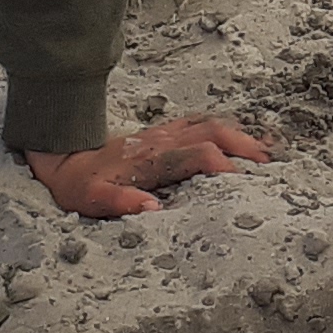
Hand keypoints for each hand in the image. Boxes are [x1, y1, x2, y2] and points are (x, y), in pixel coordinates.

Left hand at [26, 113, 271, 217]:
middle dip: (243, 145)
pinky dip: (226, 129)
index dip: (223, 166)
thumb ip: (120, 203)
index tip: (244, 183)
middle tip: (269, 165)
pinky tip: (240, 139)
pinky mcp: (163, 132)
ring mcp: (164, 133)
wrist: (63, 157)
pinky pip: (200, 123)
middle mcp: (161, 141)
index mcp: (150, 159)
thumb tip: (153, 209)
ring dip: (239, 135)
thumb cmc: (79, 185)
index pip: (197, 155)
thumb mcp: (91, 200)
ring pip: (210, 124)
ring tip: (265, 152)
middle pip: (212, 132)